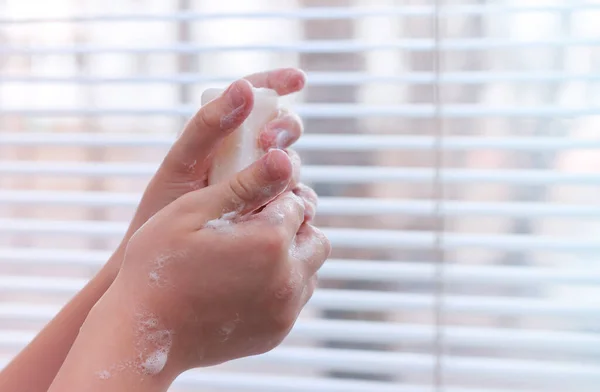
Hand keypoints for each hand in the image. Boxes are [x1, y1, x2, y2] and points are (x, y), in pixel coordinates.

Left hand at [106, 68, 307, 274]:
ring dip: (292, 170)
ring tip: (276, 184)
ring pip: (293, 168)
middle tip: (269, 142)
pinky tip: (290, 211)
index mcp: (222, 137)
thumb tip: (244, 87)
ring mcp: (260, 187)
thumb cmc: (162, 212)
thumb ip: (207, 127)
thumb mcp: (181, 164)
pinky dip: (298, 202)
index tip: (299, 79)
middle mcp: (245, 158)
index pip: (256, 98)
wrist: (161, 268)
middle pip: (282, 131)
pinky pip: (296, 202)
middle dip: (285, 130)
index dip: (279, 83)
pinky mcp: (270, 215)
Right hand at [107, 149, 329, 374]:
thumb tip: (285, 158)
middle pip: (313, 235)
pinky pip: (297, 298)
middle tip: (254, 227)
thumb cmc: (157, 266)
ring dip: (291, 255)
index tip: (247, 205)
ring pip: (311, 267)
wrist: (142, 337)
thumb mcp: (192, 211)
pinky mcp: (278, 332)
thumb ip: (244, 184)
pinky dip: (283, 284)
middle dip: (292, 226)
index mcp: (269, 241)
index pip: (296, 202)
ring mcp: (285, 310)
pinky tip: (247, 282)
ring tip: (251, 255)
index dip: (273, 197)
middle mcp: (287, 277)